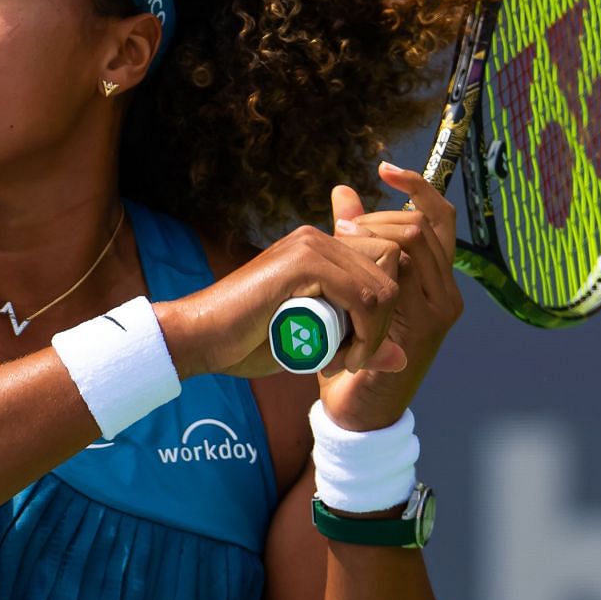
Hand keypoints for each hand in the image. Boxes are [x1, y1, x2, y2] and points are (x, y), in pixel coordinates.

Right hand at [155, 197, 409, 382]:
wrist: (198, 338)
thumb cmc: (245, 341)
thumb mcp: (314, 345)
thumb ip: (356, 344)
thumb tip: (402, 359)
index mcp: (320, 249)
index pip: (385, 263)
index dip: (384, 311)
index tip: (356, 352)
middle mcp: (319, 238)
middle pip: (392, 267)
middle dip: (385, 322)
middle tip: (354, 358)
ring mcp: (311, 246)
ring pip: (384, 284)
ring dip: (375, 332)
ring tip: (345, 361)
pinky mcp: (303, 263)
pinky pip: (363, 296)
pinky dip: (364, 333)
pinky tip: (341, 358)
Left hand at [318, 160, 462, 429]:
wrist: (356, 411)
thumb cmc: (349, 350)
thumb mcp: (350, 285)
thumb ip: (353, 239)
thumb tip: (342, 191)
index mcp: (434, 278)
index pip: (437, 216)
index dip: (416, 187)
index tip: (384, 168)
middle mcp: (446, 289)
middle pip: (422, 223)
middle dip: (378, 217)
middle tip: (342, 229)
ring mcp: (439, 306)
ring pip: (411, 242)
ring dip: (372, 236)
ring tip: (339, 245)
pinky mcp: (426, 324)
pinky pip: (403, 273)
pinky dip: (373, 260)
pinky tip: (348, 261)